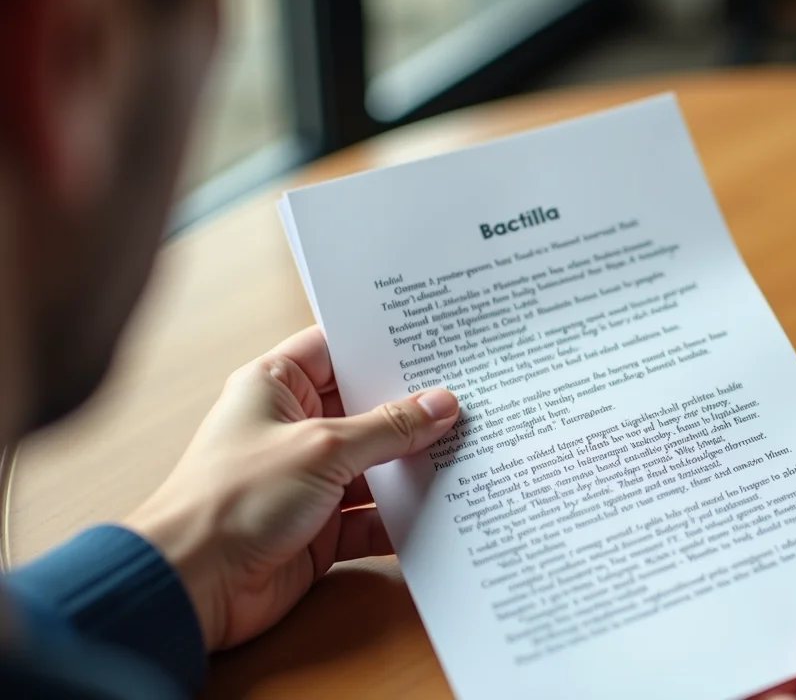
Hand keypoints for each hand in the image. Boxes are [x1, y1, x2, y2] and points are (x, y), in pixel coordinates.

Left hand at [123, 326, 458, 650]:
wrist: (194, 585)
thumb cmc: (235, 498)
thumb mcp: (322, 448)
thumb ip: (387, 427)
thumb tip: (442, 404)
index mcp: (276, 387)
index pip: (337, 349)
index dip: (382, 344)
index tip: (436, 339)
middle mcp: (294, 428)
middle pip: (366, 409)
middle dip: (414, 409)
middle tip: (473, 395)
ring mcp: (309, 480)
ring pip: (377, 465)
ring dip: (415, 465)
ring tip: (474, 448)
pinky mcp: (322, 528)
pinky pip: (375, 515)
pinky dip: (405, 516)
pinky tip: (447, 507)